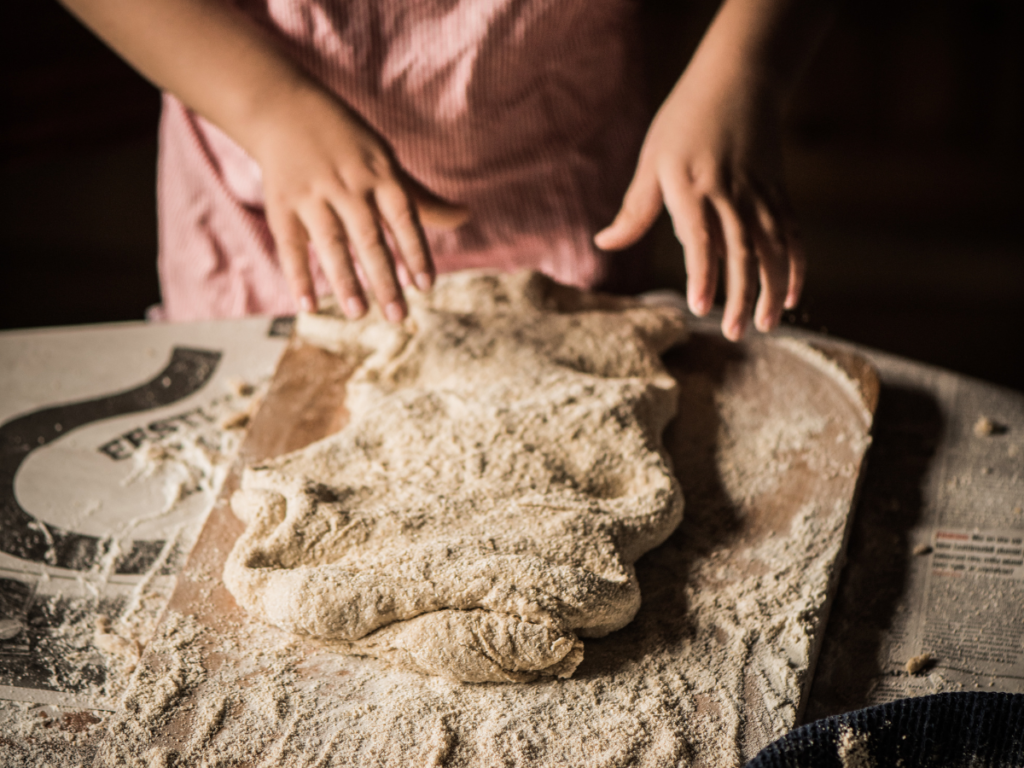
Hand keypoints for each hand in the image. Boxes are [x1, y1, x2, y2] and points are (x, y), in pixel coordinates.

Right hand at [254, 85, 467, 321]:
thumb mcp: (386, 163)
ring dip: (345, 281)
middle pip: (369, 238)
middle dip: (384, 278)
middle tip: (398, 317)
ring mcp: (313, 195)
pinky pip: (291, 246)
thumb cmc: (348, 145)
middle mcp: (348, 186)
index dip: (416, 252)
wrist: (283, 109)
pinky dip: (299, 277)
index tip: (426, 286)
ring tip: (358, 313)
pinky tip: (308, 308)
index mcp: (380, 174)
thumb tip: (466, 217)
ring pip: (331, 243)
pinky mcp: (281, 205)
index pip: (404, 218)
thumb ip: (421, 199)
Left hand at [594, 57, 803, 340]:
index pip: (700, 240)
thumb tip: (604, 243)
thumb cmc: (685, 121)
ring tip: (765, 325)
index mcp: (693, 187)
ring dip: (772, 290)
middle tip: (732, 333)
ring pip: (773, 249)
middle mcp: (730, 194)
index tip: (699, 308)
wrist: (739, 79)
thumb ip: (634, 209)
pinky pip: (792, 235)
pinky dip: (795, 266)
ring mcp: (760, 194)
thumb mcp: (652, 160)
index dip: (702, 275)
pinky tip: (792, 296)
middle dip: (739, 296)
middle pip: (742, 252)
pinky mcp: (779, 192)